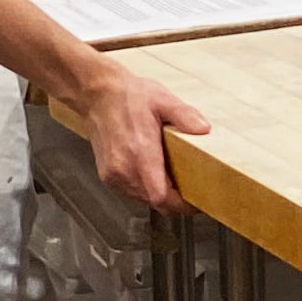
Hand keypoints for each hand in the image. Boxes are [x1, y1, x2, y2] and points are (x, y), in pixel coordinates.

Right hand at [69, 62, 210, 214]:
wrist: (97, 95)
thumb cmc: (129, 96)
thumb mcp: (163, 100)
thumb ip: (184, 115)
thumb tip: (204, 129)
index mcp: (140, 153)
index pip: (160, 196)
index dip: (181, 205)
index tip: (197, 203)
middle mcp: (124, 169)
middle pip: (155, 202)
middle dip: (176, 202)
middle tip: (194, 192)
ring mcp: (113, 175)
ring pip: (143, 200)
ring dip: (160, 196)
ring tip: (176, 183)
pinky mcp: (107, 176)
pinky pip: (131, 193)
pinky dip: (146, 190)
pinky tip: (156, 176)